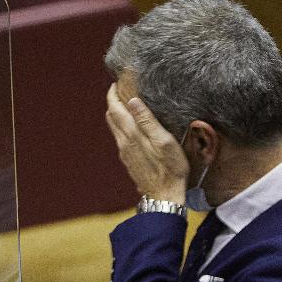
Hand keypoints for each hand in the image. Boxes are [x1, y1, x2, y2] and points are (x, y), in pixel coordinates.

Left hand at [104, 84, 187, 204]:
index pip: (115, 109)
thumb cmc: (170, 170)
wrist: (164, 197)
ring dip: (117, 115)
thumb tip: (132, 100)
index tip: (115, 84)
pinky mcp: (129, 162)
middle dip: (113, 102)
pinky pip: (120, 139)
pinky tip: (132, 128)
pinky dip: (122, 127)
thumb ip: (148, 121)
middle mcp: (124, 144)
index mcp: (131, 135)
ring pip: (114, 129)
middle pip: (111, 117)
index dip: (113, 94)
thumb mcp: (164, 142)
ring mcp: (125, 154)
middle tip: (119, 91)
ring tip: (125, 105)